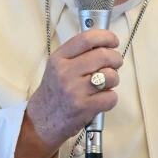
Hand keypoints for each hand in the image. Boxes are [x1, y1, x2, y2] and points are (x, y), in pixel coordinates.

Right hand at [14, 29, 121, 157]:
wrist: (41, 121)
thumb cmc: (53, 92)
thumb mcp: (57, 67)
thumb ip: (77, 54)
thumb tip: (103, 44)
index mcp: (59, 58)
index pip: (87, 39)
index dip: (105, 37)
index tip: (113, 40)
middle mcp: (66, 72)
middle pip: (103, 55)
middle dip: (115, 58)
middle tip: (115, 63)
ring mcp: (75, 90)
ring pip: (111, 76)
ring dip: (114, 79)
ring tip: (105, 83)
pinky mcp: (85, 107)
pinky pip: (111, 97)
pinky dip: (111, 97)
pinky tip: (101, 98)